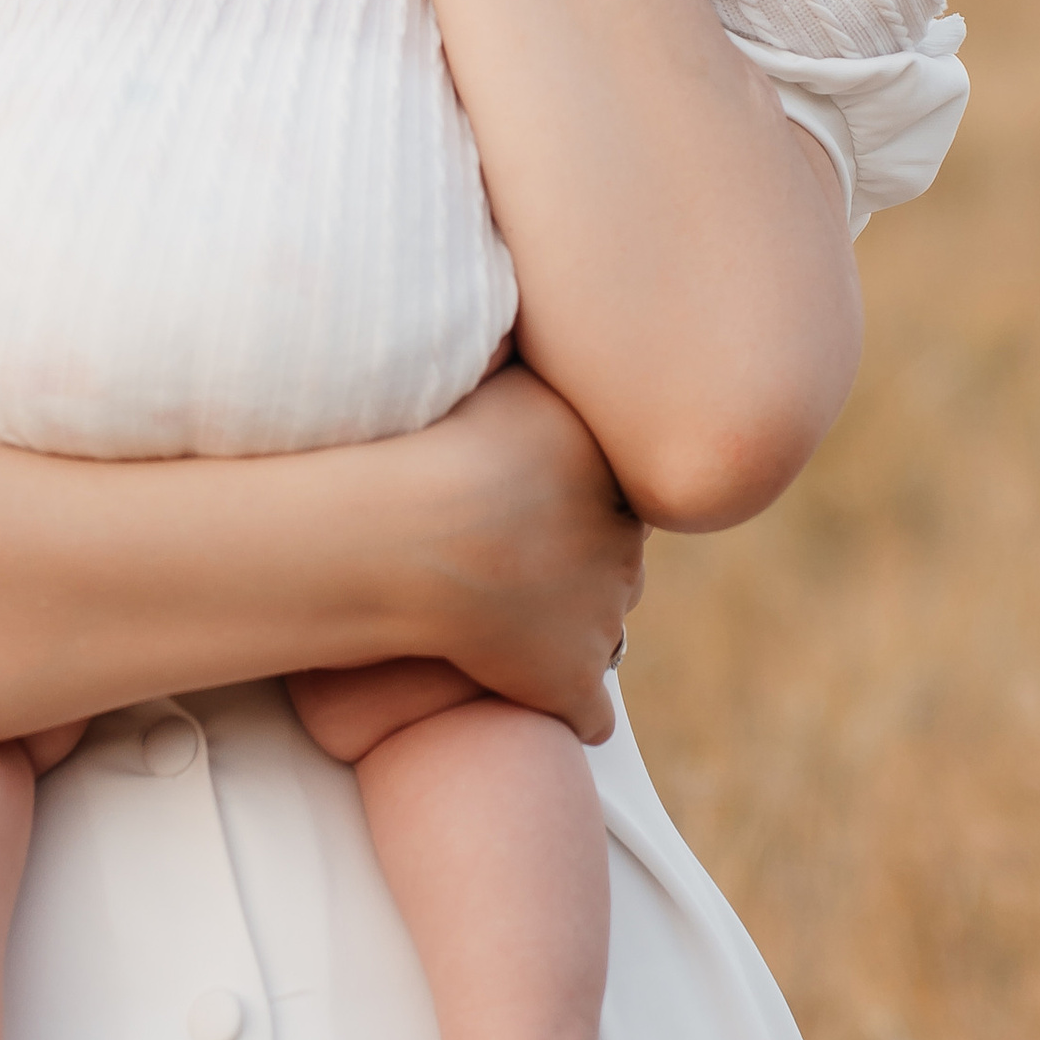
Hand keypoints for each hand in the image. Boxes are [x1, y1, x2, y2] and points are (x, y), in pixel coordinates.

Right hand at [398, 364, 642, 743]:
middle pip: (618, 554)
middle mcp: (622, 543)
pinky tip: (546, 709)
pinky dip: (571, 711)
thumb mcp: (495, 370)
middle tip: (520, 557)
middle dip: (583, 557)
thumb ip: (516, 353)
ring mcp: (603, 618)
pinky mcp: (572, 683)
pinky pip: (589, 712)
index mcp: (607, 468)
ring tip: (513, 622)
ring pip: (606, 627)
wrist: (417, 532)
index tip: (529, 498)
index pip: (611, 484)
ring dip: (572, 629)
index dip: (570, 493)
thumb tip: (523, 327)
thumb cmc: (438, 439)